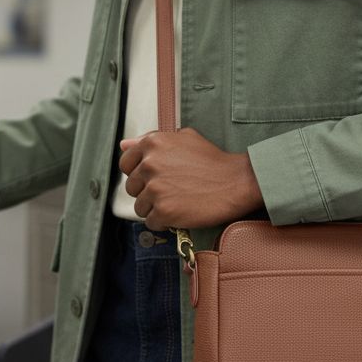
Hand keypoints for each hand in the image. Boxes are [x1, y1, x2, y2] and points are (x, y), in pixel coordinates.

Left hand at [118, 128, 263, 229]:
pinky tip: (180, 213)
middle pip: (132, 187)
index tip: (154, 178)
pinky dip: (164, 222)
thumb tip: (124, 145)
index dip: (139, 174)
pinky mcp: (163, 211)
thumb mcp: (184, 138)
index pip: (126, 164)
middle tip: (171, 191)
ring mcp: (155, 189)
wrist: (236, 182)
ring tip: (177, 202)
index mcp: (152, 144)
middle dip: (148, 192)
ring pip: (140, 207)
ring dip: (155, 209)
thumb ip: (151, 139)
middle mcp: (150, 164)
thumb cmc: (213, 160)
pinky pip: (151, 222)